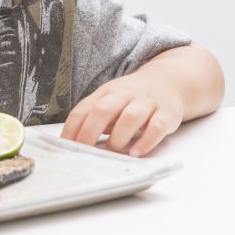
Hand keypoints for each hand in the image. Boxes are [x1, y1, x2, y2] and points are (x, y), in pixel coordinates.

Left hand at [60, 71, 185, 156]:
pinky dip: (146, 141)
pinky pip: (157, 127)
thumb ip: (95, 118)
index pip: (85, 108)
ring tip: (113, 152)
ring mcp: (147, 103)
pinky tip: (136, 153)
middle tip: (85, 151)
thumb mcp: (110, 101)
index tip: (65, 145)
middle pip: (104, 109)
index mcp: (107, 92)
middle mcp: (125, 95)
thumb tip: (76, 142)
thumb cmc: (132, 98)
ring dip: (119, 136)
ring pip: (131, 117)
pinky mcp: (167, 114)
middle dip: (91, 131)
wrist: (168, 82)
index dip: (73, 127)